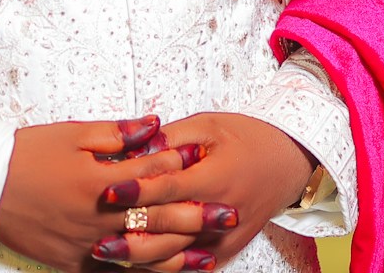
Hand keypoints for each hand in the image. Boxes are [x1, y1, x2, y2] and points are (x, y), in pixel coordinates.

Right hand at [0, 116, 195, 270]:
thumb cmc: (28, 154)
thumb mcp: (75, 134)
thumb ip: (119, 133)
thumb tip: (156, 126)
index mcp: (101, 181)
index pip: (153, 176)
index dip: (182, 169)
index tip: (210, 165)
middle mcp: (98, 218)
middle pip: (157, 218)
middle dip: (196, 217)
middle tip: (230, 214)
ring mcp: (86, 245)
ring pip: (141, 254)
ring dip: (177, 255)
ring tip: (208, 256)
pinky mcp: (73, 263)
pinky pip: (114, 272)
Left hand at [90, 113, 314, 269]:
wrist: (288, 162)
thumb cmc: (247, 138)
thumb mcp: (211, 125)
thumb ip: (171, 138)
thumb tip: (134, 146)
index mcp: (215, 177)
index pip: (169, 188)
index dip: (136, 190)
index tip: (106, 191)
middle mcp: (220, 212)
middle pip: (168, 229)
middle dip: (130, 232)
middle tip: (95, 234)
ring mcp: (224, 237)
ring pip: (176, 254)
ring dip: (141, 256)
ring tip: (108, 253)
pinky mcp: (226, 251)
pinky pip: (191, 266)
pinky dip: (164, 266)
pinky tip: (137, 264)